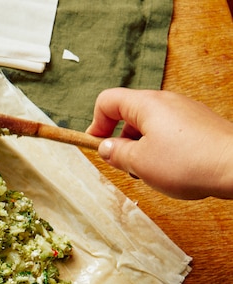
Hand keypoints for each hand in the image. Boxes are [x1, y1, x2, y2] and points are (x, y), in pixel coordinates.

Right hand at [86, 88, 232, 198]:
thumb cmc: (188, 162)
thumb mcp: (139, 163)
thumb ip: (116, 153)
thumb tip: (106, 148)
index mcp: (147, 104)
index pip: (108, 101)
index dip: (95, 123)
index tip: (95, 145)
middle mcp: (167, 102)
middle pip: (129, 113)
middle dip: (119, 139)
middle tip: (121, 163)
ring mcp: (186, 112)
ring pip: (150, 125)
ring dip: (140, 146)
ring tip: (148, 171)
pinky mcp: (199, 125)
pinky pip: (169, 131)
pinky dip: (160, 148)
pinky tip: (170, 169)